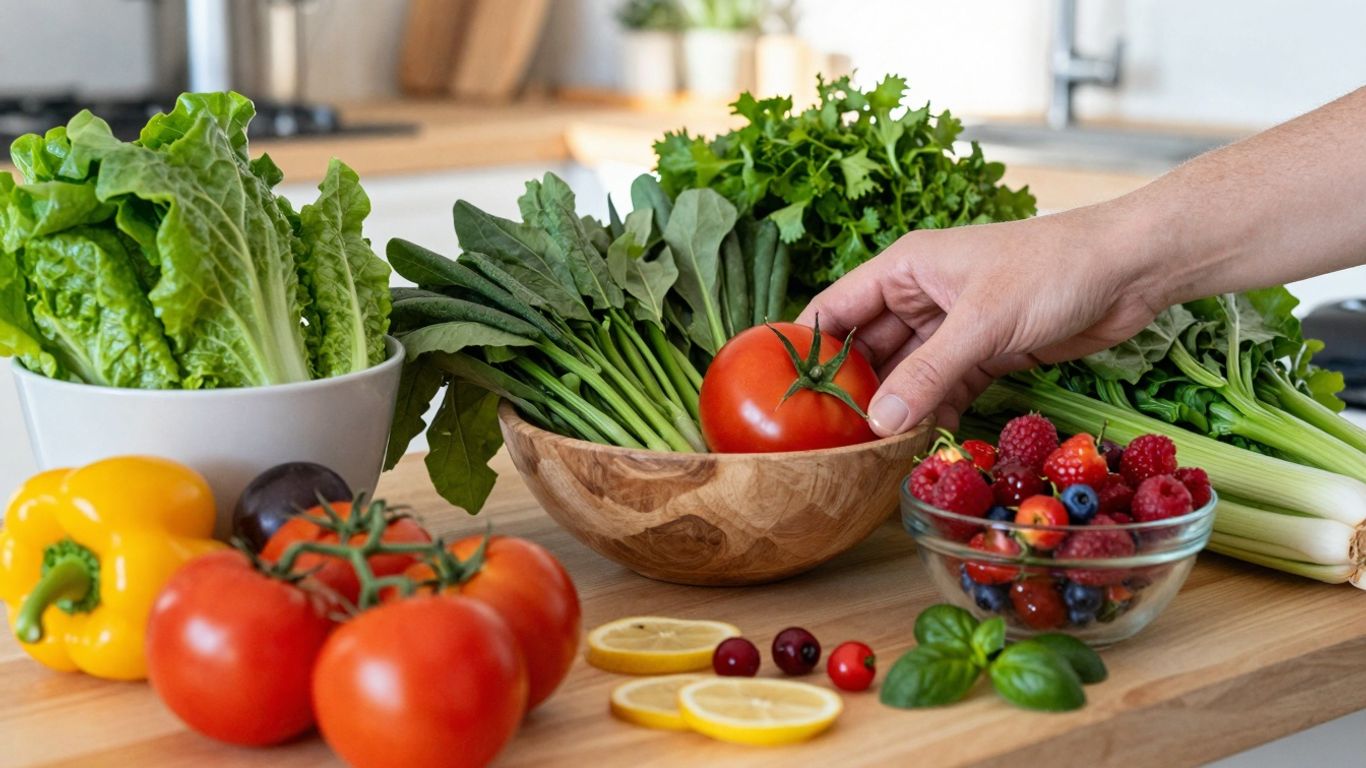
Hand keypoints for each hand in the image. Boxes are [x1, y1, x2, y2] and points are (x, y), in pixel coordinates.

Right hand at [798, 204, 1165, 435]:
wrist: (1132, 269)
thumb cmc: (1052, 268)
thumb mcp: (983, 322)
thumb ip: (928, 373)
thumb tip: (879, 423)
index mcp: (906, 269)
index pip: (836, 308)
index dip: (807, 347)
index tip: (784, 393)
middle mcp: (922, 296)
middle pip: (869, 348)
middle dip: (853, 390)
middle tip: (831, 440)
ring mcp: (955, 327)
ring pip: (908, 375)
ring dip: (895, 409)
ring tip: (870, 453)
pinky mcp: (987, 353)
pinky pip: (945, 388)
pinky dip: (933, 414)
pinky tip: (919, 445)